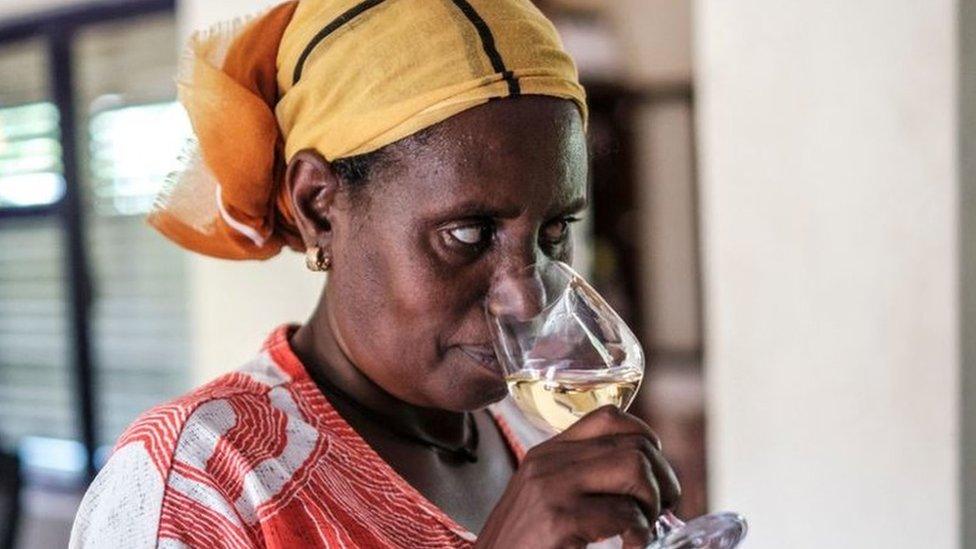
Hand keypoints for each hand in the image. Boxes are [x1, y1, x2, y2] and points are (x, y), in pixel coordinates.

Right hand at [476, 406, 680, 548]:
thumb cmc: (523, 547)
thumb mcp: (544, 501)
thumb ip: (580, 481)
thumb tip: (645, 479)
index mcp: (547, 453)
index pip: (610, 417)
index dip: (647, 441)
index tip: (654, 475)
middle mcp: (548, 462)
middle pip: (634, 445)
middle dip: (662, 480)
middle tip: (659, 513)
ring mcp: (552, 488)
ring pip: (635, 469)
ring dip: (652, 505)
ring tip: (641, 530)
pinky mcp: (559, 520)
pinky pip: (625, 514)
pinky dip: (640, 535)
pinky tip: (629, 548)